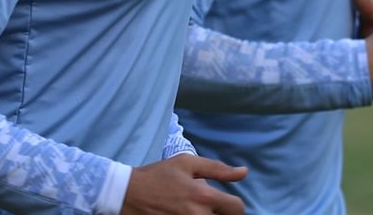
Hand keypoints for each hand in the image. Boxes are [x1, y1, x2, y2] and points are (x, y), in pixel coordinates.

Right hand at [122, 155, 246, 214]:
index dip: (234, 204)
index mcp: (203, 196)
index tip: (224, 201)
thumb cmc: (158, 175)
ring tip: (197, 210)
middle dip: (221, 213)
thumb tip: (244, 172)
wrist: (128, 193)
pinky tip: (186, 214)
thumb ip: (217, 168)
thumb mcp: (186, 163)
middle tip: (209, 207)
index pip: (237, 208)